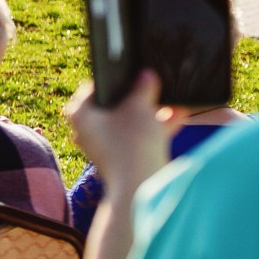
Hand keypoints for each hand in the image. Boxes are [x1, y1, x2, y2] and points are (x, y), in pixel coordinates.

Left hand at [65, 73, 176, 191]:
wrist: (139, 186)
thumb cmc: (132, 142)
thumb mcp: (140, 107)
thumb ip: (143, 87)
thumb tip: (146, 74)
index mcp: (81, 114)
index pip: (94, 87)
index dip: (115, 78)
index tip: (132, 71)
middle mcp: (87, 130)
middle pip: (113, 105)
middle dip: (139, 96)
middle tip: (154, 83)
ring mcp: (103, 145)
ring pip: (128, 121)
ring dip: (151, 111)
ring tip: (172, 100)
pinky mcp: (120, 158)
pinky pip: (136, 136)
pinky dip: (154, 127)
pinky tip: (178, 115)